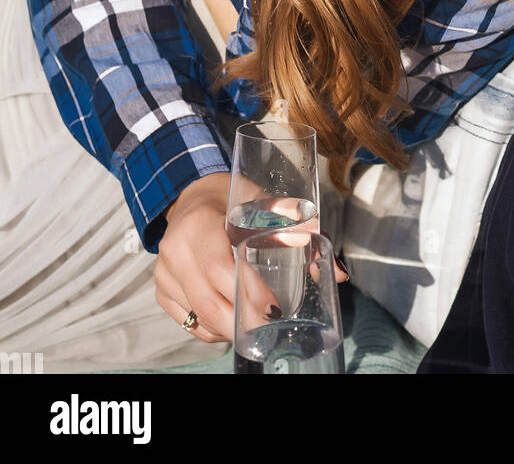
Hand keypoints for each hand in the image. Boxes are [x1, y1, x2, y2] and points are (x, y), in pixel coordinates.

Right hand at [156, 173, 349, 344]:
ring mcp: (164, 273)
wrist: (193, 195)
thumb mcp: (266, 203)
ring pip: (198, 317)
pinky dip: (212, 330)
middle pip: (209, 303)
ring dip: (230, 330)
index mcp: (199, 225)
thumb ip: (303, 230)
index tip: (275, 310)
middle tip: (270, 329)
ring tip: (255, 329)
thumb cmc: (234, 198)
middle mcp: (175, 251)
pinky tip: (232, 324)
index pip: (221, 270)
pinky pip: (189, 321)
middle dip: (243, 323)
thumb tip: (339, 273)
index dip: (248, 294)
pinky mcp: (161, 290)